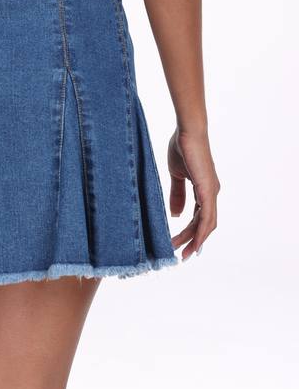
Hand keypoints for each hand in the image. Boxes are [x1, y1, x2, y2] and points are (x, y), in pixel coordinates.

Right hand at [168, 129, 219, 260]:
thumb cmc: (182, 148)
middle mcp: (211, 193)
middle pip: (204, 224)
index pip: (198, 216)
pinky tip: (194, 242)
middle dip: (192, 241)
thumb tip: (176, 215)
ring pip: (206, 224)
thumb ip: (177, 195)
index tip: (179, 244)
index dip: (190, 232)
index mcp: (204, 189)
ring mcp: (211, 192)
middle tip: (181, 256)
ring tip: (182, 252)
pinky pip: (206, 216)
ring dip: (195, 240)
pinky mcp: (208, 190)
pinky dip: (200, 231)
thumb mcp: (176, 176)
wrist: (187, 132)